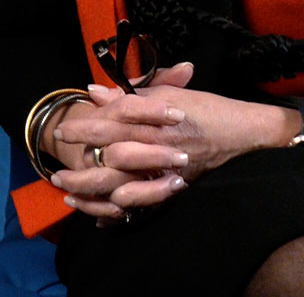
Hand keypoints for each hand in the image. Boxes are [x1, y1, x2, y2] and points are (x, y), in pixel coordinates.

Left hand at [52, 63, 300, 221]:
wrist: (245, 133)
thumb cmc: (206, 108)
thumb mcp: (168, 93)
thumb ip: (131, 93)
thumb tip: (95, 91)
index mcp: (156, 116)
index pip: (114, 118)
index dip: (86, 123)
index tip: (64, 126)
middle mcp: (159, 142)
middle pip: (112, 149)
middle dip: (83, 154)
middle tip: (59, 161)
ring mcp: (166, 167)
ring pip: (122, 178)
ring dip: (90, 184)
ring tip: (65, 189)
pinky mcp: (173, 186)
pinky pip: (140, 200)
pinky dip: (116, 206)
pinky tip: (95, 211)